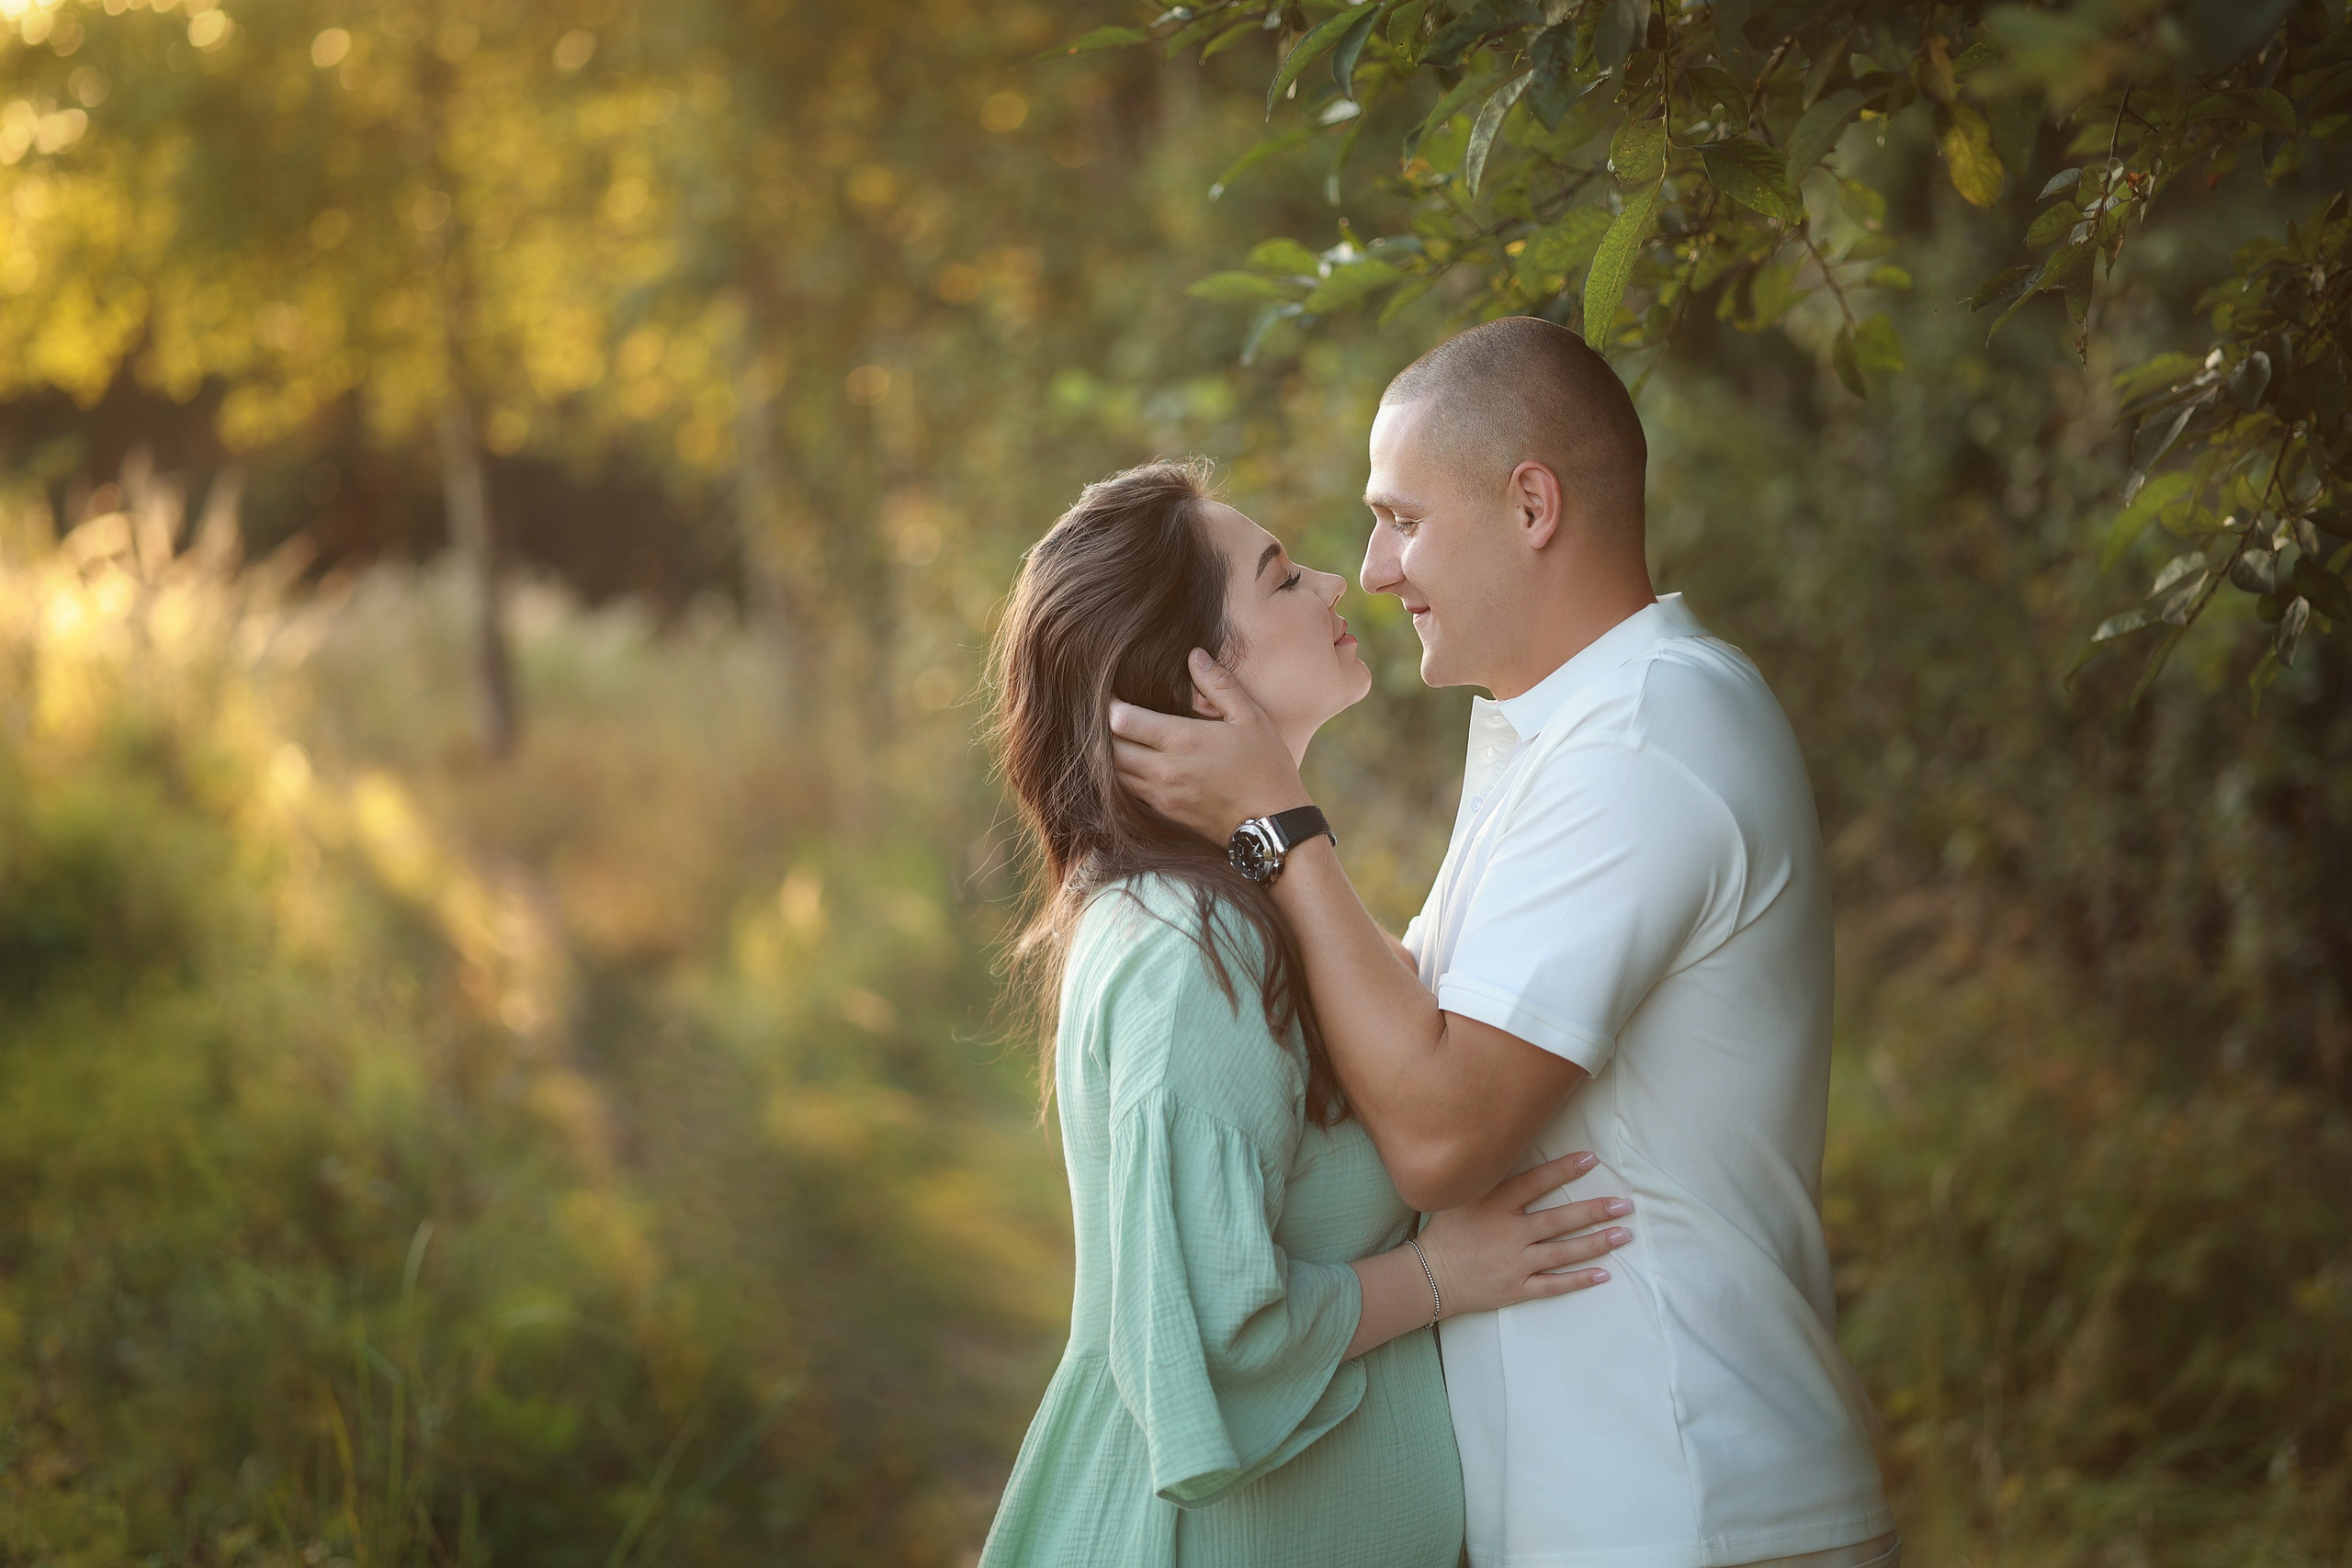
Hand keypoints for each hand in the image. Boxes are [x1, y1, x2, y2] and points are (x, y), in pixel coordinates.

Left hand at [1107, 649, 1310, 842]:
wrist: (1273, 826)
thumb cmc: (1266, 768)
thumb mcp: (1251, 718)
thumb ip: (1219, 684)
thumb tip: (1194, 655)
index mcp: (1181, 741)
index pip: (1122, 720)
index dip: (1110, 703)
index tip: (1111, 691)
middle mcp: (1163, 770)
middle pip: (1109, 748)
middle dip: (1104, 729)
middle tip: (1111, 712)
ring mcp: (1160, 795)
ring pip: (1113, 773)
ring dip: (1110, 754)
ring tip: (1120, 736)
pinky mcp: (1163, 813)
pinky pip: (1127, 792)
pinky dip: (1121, 776)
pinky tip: (1134, 762)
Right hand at [1413, 1151, 1629, 1318]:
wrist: (1428, 1276)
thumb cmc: (1447, 1231)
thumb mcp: (1460, 1197)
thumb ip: (1488, 1179)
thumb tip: (1513, 1151)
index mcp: (1494, 1205)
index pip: (1536, 1182)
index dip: (1564, 1170)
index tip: (1592, 1159)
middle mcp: (1508, 1233)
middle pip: (1559, 1220)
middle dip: (1594, 1211)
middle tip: (1624, 1205)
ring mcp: (1514, 1263)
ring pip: (1563, 1253)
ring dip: (1596, 1243)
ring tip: (1623, 1234)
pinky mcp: (1516, 1288)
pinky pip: (1553, 1285)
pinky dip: (1578, 1281)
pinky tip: (1603, 1274)